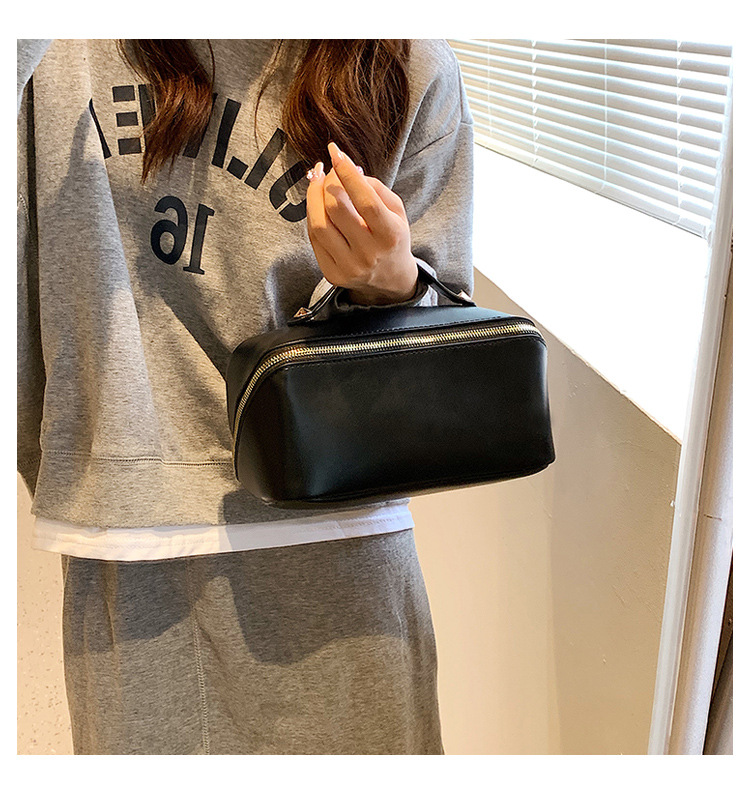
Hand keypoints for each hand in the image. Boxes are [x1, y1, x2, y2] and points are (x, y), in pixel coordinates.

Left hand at [305, 142, 418, 304]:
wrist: (390, 278)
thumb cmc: (392, 237)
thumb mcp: (395, 210)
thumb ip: (374, 187)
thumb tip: (345, 167)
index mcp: (390, 235)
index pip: (365, 200)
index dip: (346, 173)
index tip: (335, 152)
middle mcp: (369, 254)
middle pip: (336, 209)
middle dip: (327, 182)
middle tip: (326, 170)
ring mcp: (349, 267)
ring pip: (319, 225)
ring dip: (313, 197)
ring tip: (316, 182)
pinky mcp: (333, 274)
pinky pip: (314, 239)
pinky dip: (313, 216)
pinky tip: (317, 205)